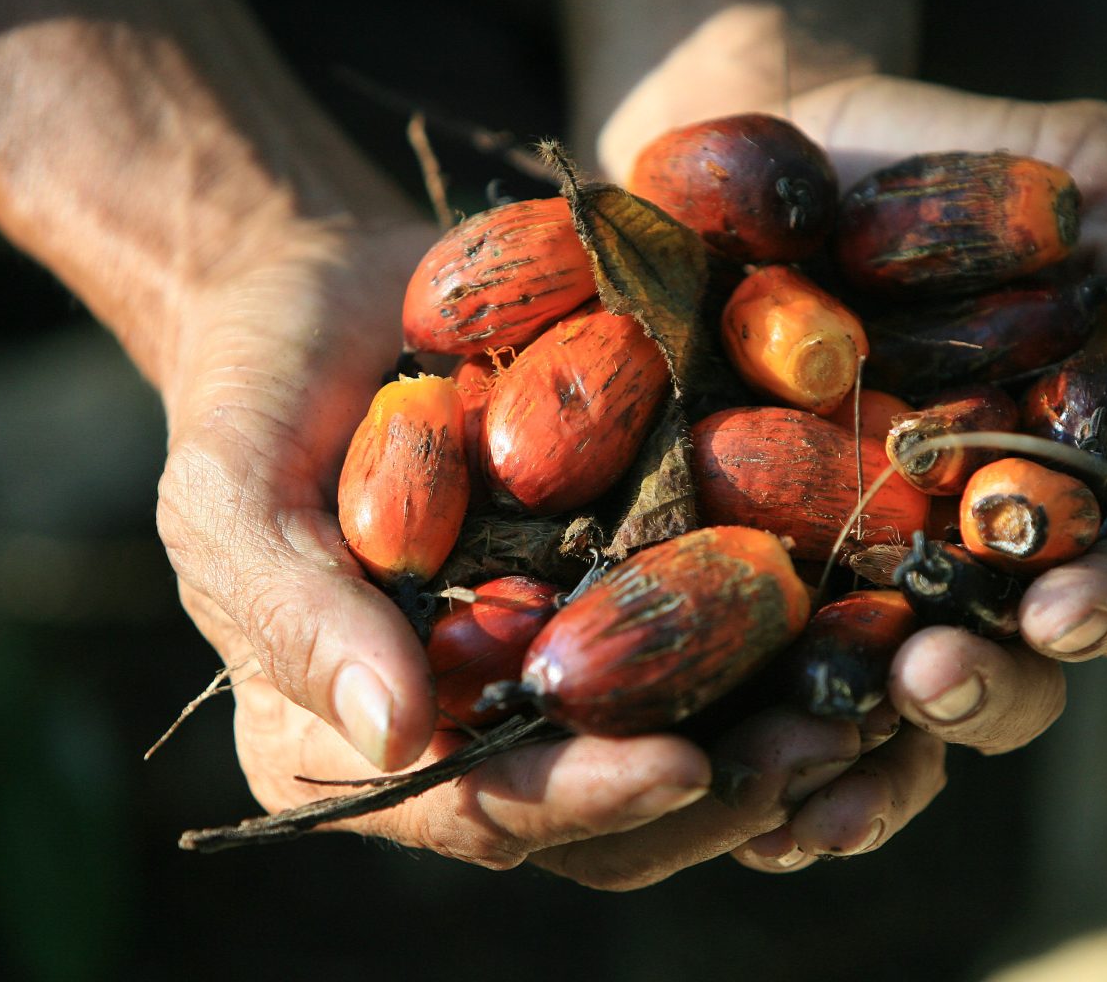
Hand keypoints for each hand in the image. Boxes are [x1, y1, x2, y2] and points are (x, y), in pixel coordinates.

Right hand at [157, 220, 933, 888]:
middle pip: (604, 809)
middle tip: (821, 749)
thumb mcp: (231, 497)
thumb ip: (293, 615)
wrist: (326, 296)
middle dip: (717, 792)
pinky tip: (870, 618)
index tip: (682, 768)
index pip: (482, 809)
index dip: (580, 800)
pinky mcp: (619, 591)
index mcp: (366, 744)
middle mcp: (476, 728)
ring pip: (679, 747)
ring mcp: (556, 665)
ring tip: (875, 699)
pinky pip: (710, 646)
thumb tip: (395, 734)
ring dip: (781, 737)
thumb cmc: (255, 400)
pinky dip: (792, 649)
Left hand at [597, 6, 1106, 872]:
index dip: (1100, 604)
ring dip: (855, 767)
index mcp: (1061, 485)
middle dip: (977, 695)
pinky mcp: (738, 569)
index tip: (1060, 610)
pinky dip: (748, 740)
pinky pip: (752, 677)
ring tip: (802, 795)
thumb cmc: (945, 157)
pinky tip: (720, 780)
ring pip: (875, 713)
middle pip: (1002, 675)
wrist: (767, 146)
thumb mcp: (1090, 176)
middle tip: (930, 680)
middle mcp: (962, 557)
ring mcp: (848, 573)